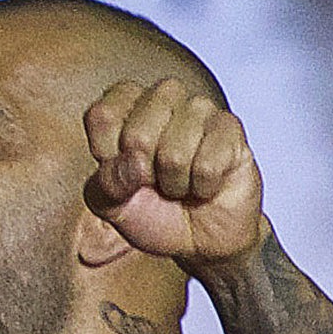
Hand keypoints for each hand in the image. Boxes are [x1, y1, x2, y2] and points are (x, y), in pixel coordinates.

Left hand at [87, 77, 271, 276]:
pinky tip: (206, 184)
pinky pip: (207, 166)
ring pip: (173, 154)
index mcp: (123, 102)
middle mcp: (162, 96)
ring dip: (175, 183)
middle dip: (144, 173)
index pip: (102, 116)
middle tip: (156, 180)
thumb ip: (107, 183)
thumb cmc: (150, 210)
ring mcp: (199, 108)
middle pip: (137, 136)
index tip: (121, 169)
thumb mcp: (110, 204)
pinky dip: (203, 187)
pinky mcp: (230, 128)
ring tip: (181, 182)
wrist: (197, 237)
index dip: (108, 155)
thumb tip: (134, 163)